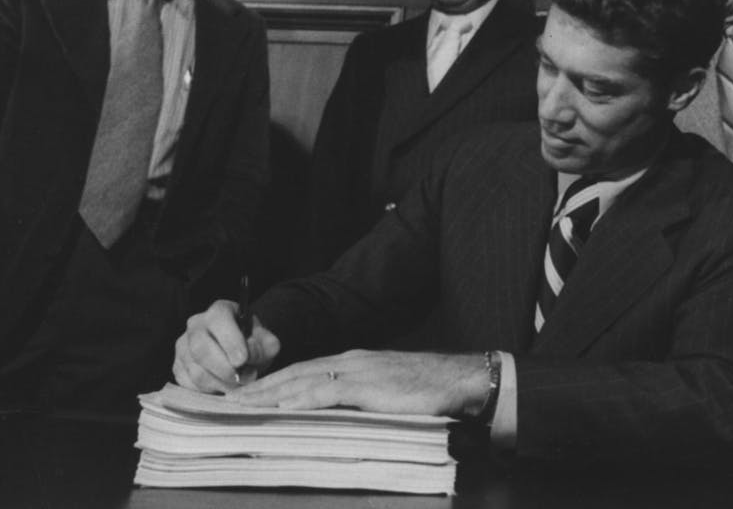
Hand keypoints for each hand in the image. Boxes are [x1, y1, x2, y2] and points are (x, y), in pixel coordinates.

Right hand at [174, 300, 280, 392]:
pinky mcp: (177, 367)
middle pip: (201, 348)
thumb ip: (263, 346)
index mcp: (220, 311)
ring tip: (237, 384)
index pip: (219, 321)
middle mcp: (196, 325)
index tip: (242, 360)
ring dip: (219, 384)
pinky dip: (208, 391)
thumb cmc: (253, 345)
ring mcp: (183, 346)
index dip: (230, 342)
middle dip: (224, 369)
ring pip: (195, 370)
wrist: (240, 356)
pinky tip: (222, 386)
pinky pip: (188, 384)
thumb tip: (247, 357)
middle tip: (243, 379)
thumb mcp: (266, 341)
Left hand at [230, 350, 491, 417]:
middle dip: (259, 388)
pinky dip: (303, 400)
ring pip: (304, 382)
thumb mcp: (385, 394)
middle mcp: (350, 363)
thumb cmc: (427, 390)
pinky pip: (329, 393)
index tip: (246, 395)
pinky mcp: (369, 387)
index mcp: (353, 364)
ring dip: (270, 395)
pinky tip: (283, 408)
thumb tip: (332, 418)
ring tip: (242, 406)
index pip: (303, 372)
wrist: (458, 380)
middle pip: (295, 374)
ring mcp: (359, 372)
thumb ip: (358, 400)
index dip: (273, 383)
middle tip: (226, 400)